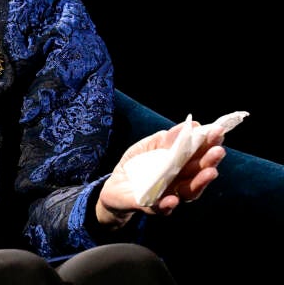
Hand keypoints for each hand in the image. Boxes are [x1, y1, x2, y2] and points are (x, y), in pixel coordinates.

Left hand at [96, 120, 225, 226]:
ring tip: (210, 172)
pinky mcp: (150, 206)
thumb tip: (185, 126)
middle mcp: (180, 181)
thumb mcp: (147, 146)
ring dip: (200, 182)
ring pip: (188, 191)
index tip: (219, 132)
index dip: (209, 144)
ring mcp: (168, 195)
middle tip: (219, 151)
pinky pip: (161, 207)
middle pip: (199, 172)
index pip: (198, 154)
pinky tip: (173, 199)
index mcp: (180, 164)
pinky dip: (168, 204)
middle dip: (210, 161)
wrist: (114, 187)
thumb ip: (164, 139)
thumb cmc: (135, 165)